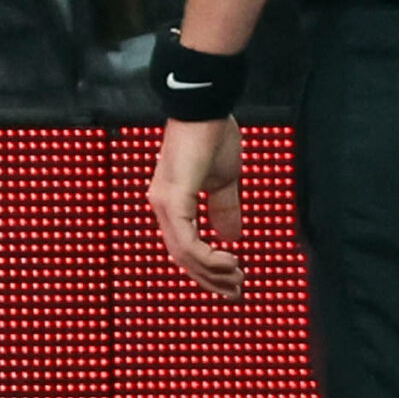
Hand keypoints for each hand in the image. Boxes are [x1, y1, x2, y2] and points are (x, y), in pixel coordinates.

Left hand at [148, 114, 243, 298]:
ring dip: (213, 273)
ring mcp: (164, 202)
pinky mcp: (173, 198)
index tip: (231, 282)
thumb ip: (224, 208)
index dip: (206, 269)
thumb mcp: (224, 180)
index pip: (183, 247)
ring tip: (237, 279)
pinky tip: (230, 260)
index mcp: (170, 202)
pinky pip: (188, 241)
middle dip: (210, 280)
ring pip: (184, 255)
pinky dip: (209, 258)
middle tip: (236, 292)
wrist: (207, 105)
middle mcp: (161, 205)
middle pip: (182, 257)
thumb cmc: (213, 135)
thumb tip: (231, 237)